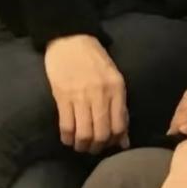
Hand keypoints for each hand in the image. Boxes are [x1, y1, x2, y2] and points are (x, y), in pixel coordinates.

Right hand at [43, 34, 127, 152]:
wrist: (70, 39)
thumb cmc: (94, 59)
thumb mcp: (114, 79)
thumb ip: (120, 108)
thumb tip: (124, 140)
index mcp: (116, 89)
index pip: (120, 125)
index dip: (114, 141)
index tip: (109, 143)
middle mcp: (100, 94)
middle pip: (102, 133)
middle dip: (98, 147)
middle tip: (93, 148)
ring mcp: (81, 95)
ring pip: (84, 133)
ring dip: (82, 145)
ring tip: (81, 146)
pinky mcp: (62, 96)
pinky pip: (66, 125)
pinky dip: (68, 138)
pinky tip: (68, 139)